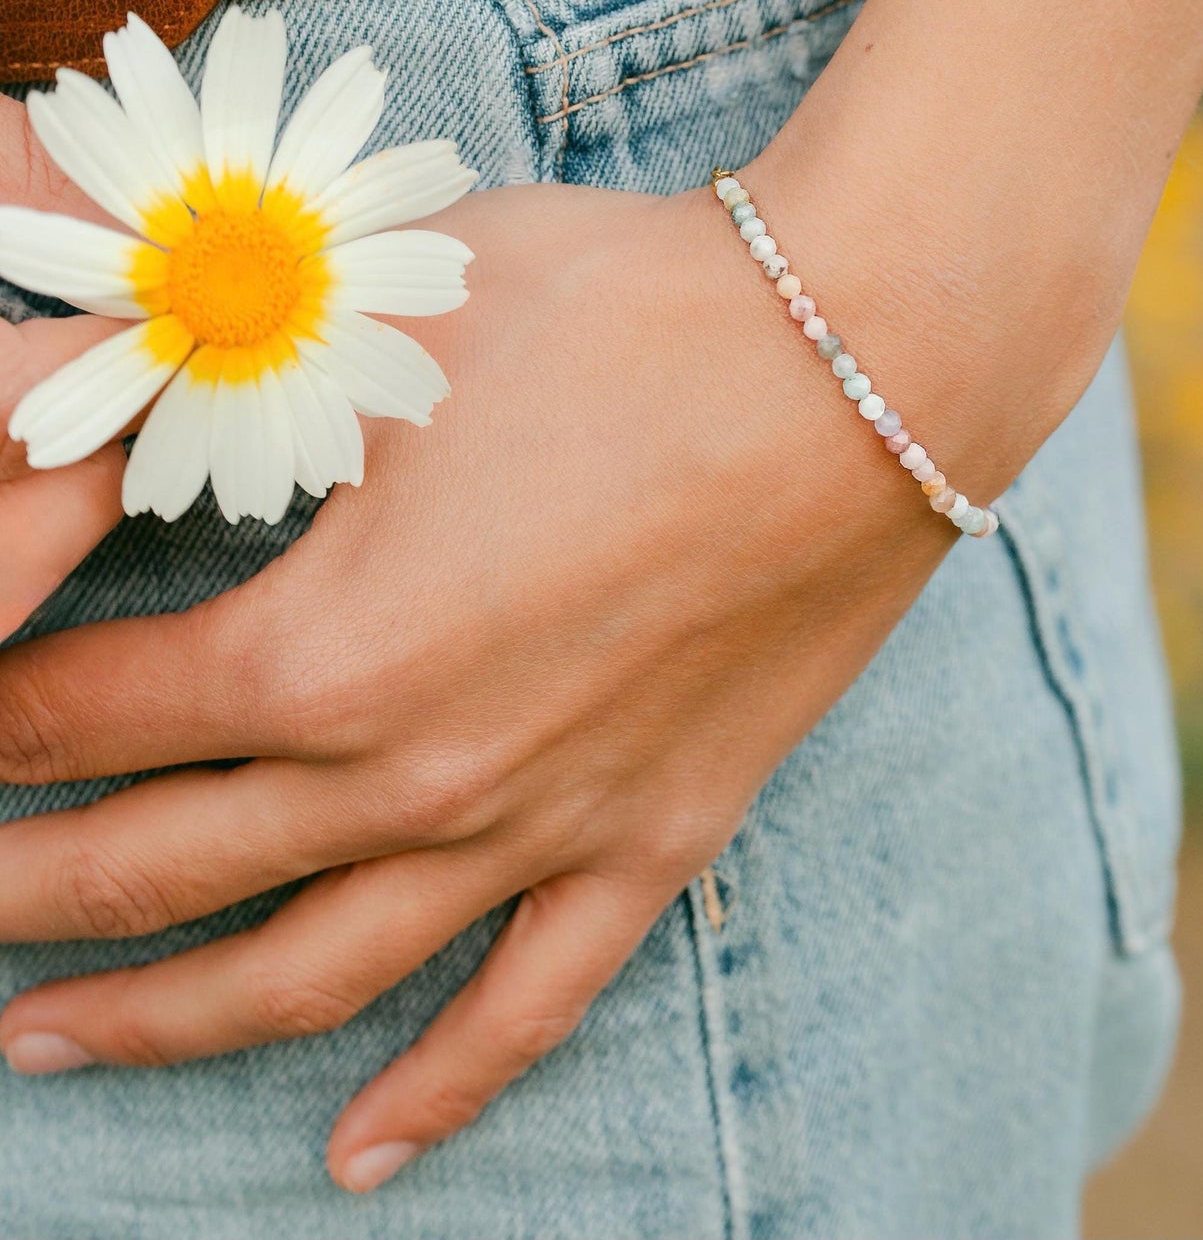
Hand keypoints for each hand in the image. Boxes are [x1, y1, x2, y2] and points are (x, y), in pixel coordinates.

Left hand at [0, 170, 952, 1193]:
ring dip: (161, 1020)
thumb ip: (207, 377)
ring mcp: (535, 829)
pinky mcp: (651, 838)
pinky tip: (358, 1153)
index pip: (81, 716)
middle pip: (157, 867)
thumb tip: (70, 404)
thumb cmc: (616, 312)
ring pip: (307, 975)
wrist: (856, 359)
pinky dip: (435, 1094)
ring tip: (53, 1042)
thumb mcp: (378, 322)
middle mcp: (409, 775)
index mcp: (318, 648)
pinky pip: (526, 1007)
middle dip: (24, 887)